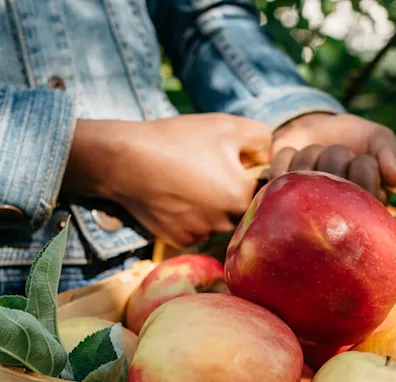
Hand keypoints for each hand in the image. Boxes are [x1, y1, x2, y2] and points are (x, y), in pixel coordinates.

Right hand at [62, 114, 270, 247]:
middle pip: (243, 210)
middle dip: (234, 192)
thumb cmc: (177, 139)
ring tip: (192, 180)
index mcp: (242, 197)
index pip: (265, 191)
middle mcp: (225, 223)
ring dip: (214, 207)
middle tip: (211, 169)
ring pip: (220, 222)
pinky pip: (197, 231)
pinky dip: (193, 217)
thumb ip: (262, 138)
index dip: (253, 174)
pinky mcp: (180, 240)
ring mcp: (201, 235)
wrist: (124, 160)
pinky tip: (178, 197)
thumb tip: (271, 155)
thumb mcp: (226, 126)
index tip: (236, 161)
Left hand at [269, 113, 395, 202]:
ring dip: (311, 153)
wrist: (320, 128)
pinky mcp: (278, 191)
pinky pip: (279, 171)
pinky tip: (295, 153)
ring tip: (317, 154)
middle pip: (335, 181)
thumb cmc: (355, 140)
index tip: (362, 158)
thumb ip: (391, 151)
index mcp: (362, 206)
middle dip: (336, 156)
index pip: (367, 191)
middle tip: (337, 153)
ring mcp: (302, 204)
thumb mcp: (379, 139)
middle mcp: (332, 211)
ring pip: (306, 175)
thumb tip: (395, 176)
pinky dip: (287, 154)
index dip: (364, 167)